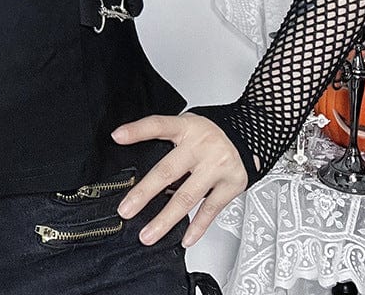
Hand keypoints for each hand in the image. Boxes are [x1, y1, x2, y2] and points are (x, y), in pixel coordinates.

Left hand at [110, 112, 248, 247]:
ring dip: (165, 220)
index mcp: (185, 127)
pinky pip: (210, 210)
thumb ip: (163, 140)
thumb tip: (132, 160)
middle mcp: (201, 146)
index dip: (137, 131)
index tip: (117, 137)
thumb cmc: (207, 134)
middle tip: (126, 210)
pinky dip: (196, 227)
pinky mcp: (231, 185)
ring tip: (148, 234)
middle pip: (168, 171)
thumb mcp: (185, 126)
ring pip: (187, 197)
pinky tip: (184, 238)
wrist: (247, 135)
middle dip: (144, 193)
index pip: (158, 125)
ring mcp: (217, 166)